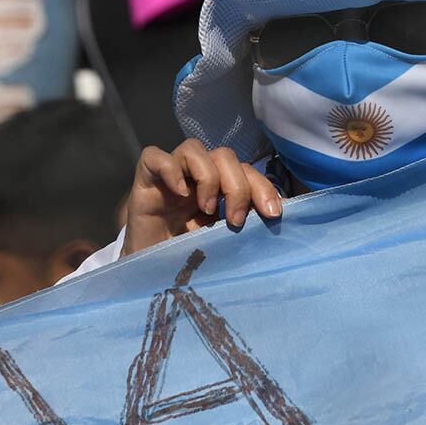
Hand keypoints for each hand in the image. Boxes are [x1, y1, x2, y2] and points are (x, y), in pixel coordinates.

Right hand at [122, 139, 282, 256]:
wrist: (148, 276)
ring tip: (207, 209)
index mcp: (219, 187)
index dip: (263, 187)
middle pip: (224, 156)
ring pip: (194, 148)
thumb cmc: (186, 257)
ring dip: (208, 176)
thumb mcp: (222, 240)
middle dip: (238, 185)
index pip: (246, 170)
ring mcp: (170, 176)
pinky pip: (155, 157)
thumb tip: (280, 212)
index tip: (273, 213)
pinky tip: (179, 193)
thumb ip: (246, 223)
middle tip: (236, 220)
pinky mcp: (145, 180)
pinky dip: (171, 169)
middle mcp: (196, 176)